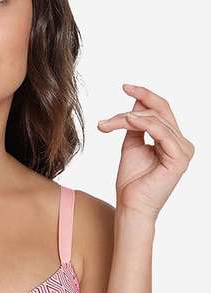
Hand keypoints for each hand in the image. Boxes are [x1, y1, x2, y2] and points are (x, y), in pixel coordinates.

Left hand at [97, 84, 194, 219]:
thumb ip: (135, 125)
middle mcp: (182, 143)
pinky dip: (142, 124)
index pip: (161, 110)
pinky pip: (161, 131)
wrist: (130, 206)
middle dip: (135, 103)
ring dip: (129, 117)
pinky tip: (126, 122)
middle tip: (115, 103)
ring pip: (157, 119)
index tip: (125, 86)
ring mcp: (183, 150)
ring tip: (109, 124)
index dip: (144, 96)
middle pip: (160, 110)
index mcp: (172, 140)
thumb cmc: (131, 181)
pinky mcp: (179, 158)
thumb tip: (136, 104)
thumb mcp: (132, 145)